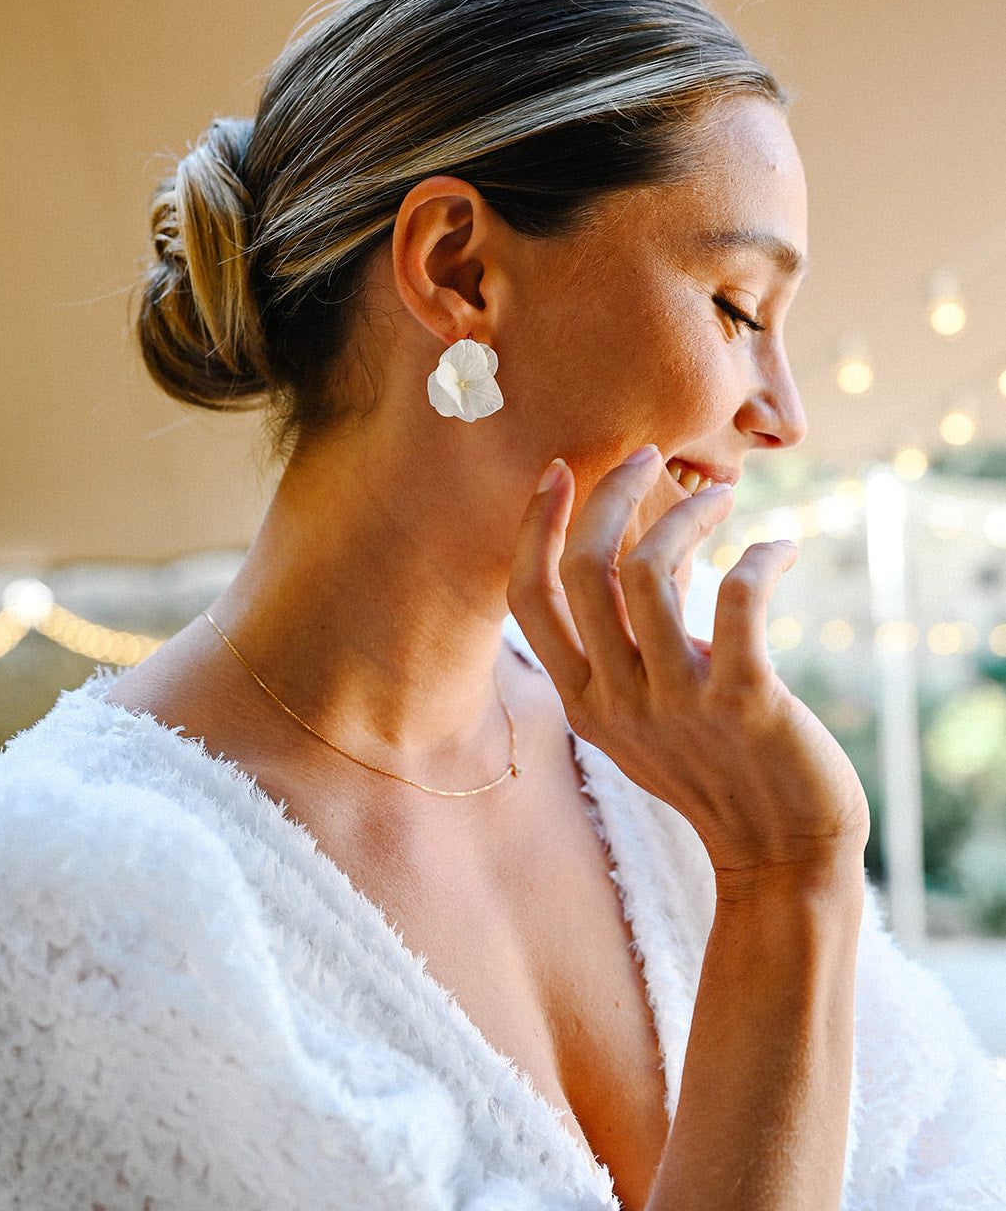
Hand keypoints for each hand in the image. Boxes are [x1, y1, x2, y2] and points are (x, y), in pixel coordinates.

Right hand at [508, 447, 868, 889]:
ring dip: (688, 514)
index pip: (528, 597)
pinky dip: (759, 556)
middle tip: (648, 456)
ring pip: (649, 569)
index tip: (559, 471)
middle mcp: (616, 701)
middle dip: (610, 492)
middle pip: (584, 568)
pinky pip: (738, 597)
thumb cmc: (716, 774)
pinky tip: (780, 549)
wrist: (784, 856)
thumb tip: (635, 559)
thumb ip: (621, 650)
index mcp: (581, 701)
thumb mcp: (642, 717)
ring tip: (722, 499)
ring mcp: (678, 703)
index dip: (536, 525)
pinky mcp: (746, 701)